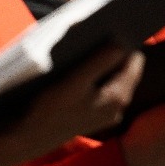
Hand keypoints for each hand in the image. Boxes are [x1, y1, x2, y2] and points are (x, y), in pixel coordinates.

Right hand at [0, 46, 144, 165]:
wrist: (29, 138)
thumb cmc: (49, 108)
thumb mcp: (74, 82)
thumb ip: (100, 62)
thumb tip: (121, 44)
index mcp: (118, 97)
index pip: (135, 62)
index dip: (125, 44)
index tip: (113, 27)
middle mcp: (118, 107)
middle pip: (124, 70)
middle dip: (113, 54)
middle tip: (97, 34)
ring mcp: (106, 114)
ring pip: (112, 79)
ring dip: (102, 65)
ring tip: (86, 47)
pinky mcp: (93, 115)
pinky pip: (102, 89)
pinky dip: (94, 77)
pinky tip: (79, 68)